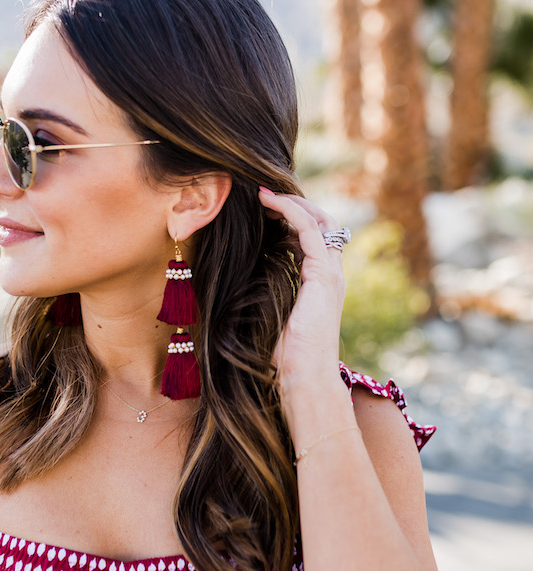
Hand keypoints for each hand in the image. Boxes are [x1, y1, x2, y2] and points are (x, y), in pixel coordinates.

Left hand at [258, 187, 345, 390]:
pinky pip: (310, 230)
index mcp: (322, 284)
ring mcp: (331, 274)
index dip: (294, 220)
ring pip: (321, 221)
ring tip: (264, 193)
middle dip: (297, 205)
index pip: (315, 239)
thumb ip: (265, 294)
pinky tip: (270, 202)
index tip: (267, 211)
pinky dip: (290, 210)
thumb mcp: (272, 315)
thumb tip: (238, 281)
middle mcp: (331, 275)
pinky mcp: (324, 275)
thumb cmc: (286, 358)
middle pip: (324, 224)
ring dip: (292, 202)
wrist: (304, 377)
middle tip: (266, 195)